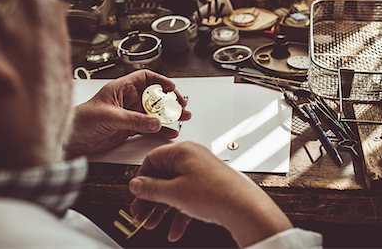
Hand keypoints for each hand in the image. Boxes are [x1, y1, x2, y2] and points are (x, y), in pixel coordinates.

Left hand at [64, 70, 190, 155]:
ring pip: (154, 113)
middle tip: (181, 106)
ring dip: (168, 115)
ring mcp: (129, 115)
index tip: (171, 88)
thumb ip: (134, 120)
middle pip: (154, 96)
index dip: (160, 81)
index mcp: (121, 88)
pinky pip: (149, 127)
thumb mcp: (110, 117)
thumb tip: (155, 122)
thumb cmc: (81, 120)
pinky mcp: (129, 129)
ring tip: (182, 118)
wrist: (71, 140)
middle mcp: (127, 100)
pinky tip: (169, 132)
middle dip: (169, 100)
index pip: (145, 78)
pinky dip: (160, 130)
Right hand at [128, 142, 292, 246]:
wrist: (245, 208)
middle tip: (141, 212)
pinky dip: (180, 214)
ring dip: (162, 209)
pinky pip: (188, 198)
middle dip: (150, 198)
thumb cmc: (216, 193)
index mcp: (183, 151)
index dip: (142, 178)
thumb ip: (151, 189)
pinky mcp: (209, 186)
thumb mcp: (174, 193)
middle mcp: (192, 158)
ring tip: (153, 224)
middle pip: (163, 176)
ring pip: (174, 189)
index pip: (153, 159)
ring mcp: (202, 172)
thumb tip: (136, 185)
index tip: (136, 194)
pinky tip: (175, 230)